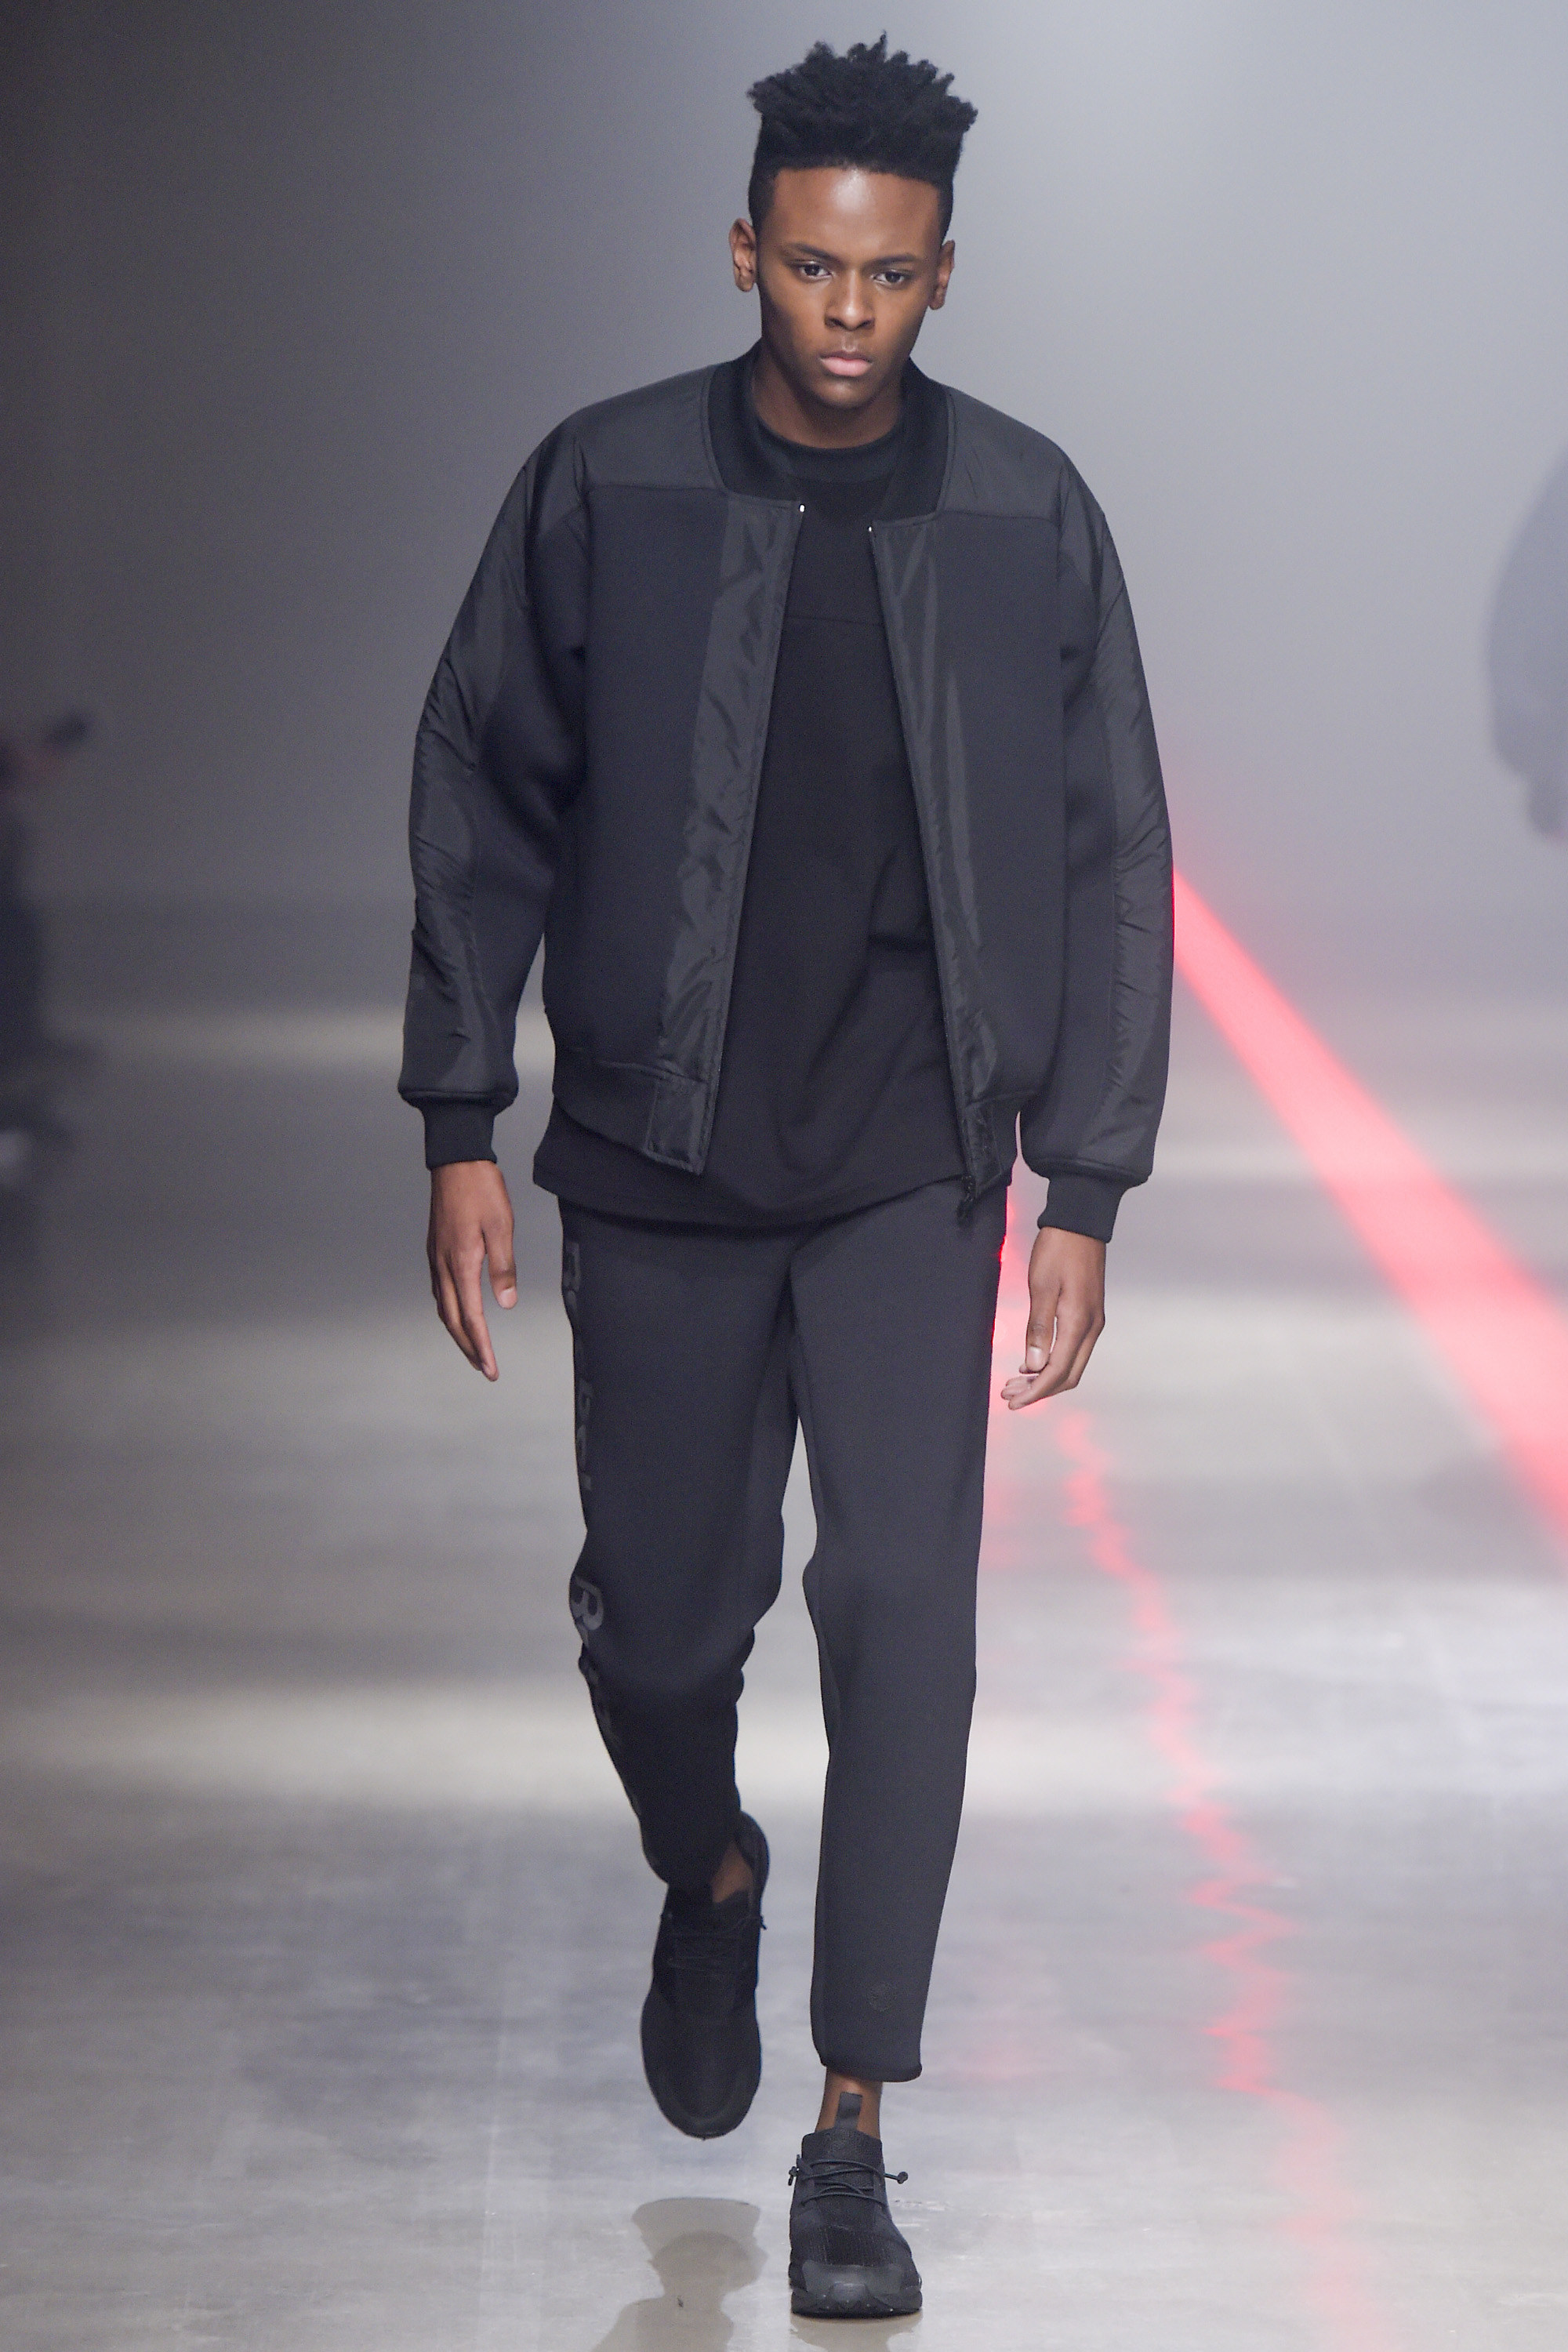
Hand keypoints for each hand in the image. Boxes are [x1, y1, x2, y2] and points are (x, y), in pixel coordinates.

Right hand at [426, 1160, 516, 1379]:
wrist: (456, 1161)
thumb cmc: (481, 1190)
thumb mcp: (501, 1227)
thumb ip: (503, 1268)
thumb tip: (505, 1304)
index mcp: (460, 1264)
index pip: (471, 1317)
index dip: (482, 1346)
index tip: (491, 1369)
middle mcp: (442, 1266)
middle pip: (452, 1320)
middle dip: (469, 1347)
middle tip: (484, 1369)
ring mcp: (436, 1258)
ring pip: (443, 1307)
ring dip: (458, 1332)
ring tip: (473, 1349)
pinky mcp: (436, 1250)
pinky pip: (439, 1291)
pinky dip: (450, 1311)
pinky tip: (458, 1313)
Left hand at [1000, 1226, 1106, 1409]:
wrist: (1079, 1223)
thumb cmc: (1058, 1250)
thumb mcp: (1041, 1287)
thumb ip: (1038, 1328)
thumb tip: (1034, 1365)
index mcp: (1079, 1323)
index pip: (1057, 1372)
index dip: (1035, 1392)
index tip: (1014, 1402)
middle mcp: (1091, 1328)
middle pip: (1068, 1376)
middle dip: (1039, 1391)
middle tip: (1009, 1394)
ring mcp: (1092, 1322)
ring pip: (1071, 1365)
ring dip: (1045, 1378)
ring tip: (1015, 1382)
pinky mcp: (1089, 1315)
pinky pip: (1073, 1350)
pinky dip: (1053, 1362)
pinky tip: (1032, 1363)